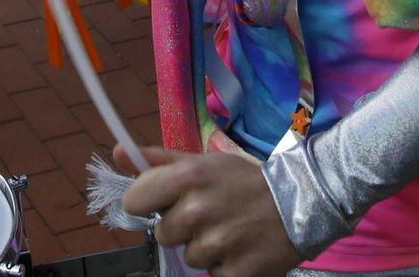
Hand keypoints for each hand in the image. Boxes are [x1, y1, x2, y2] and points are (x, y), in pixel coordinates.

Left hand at [121, 147, 303, 276]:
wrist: (300, 201)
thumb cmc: (245, 181)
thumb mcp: (204, 162)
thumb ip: (159, 160)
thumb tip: (118, 153)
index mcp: (187, 178)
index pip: (134, 201)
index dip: (148, 202)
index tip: (167, 202)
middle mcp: (196, 211)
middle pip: (162, 234)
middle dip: (182, 228)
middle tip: (211, 215)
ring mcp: (216, 245)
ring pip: (189, 257)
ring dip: (206, 248)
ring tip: (230, 231)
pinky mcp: (234, 274)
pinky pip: (212, 276)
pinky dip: (225, 267)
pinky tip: (241, 249)